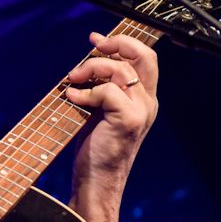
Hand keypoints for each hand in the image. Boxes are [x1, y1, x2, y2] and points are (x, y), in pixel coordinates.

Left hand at [64, 32, 158, 190]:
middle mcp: (148, 103)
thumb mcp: (100, 112)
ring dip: (91, 68)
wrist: (97, 182)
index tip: (96, 39)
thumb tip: (86, 62)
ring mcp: (141, 111)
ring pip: (120, 70)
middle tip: (92, 46)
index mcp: (145, 99)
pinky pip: (107, 91)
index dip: (122, 42)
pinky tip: (72, 98)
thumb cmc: (95, 149)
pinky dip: (86, 91)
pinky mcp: (128, 120)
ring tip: (72, 79)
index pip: (145, 58)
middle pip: (143, 55)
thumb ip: (102, 88)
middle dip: (116, 43)